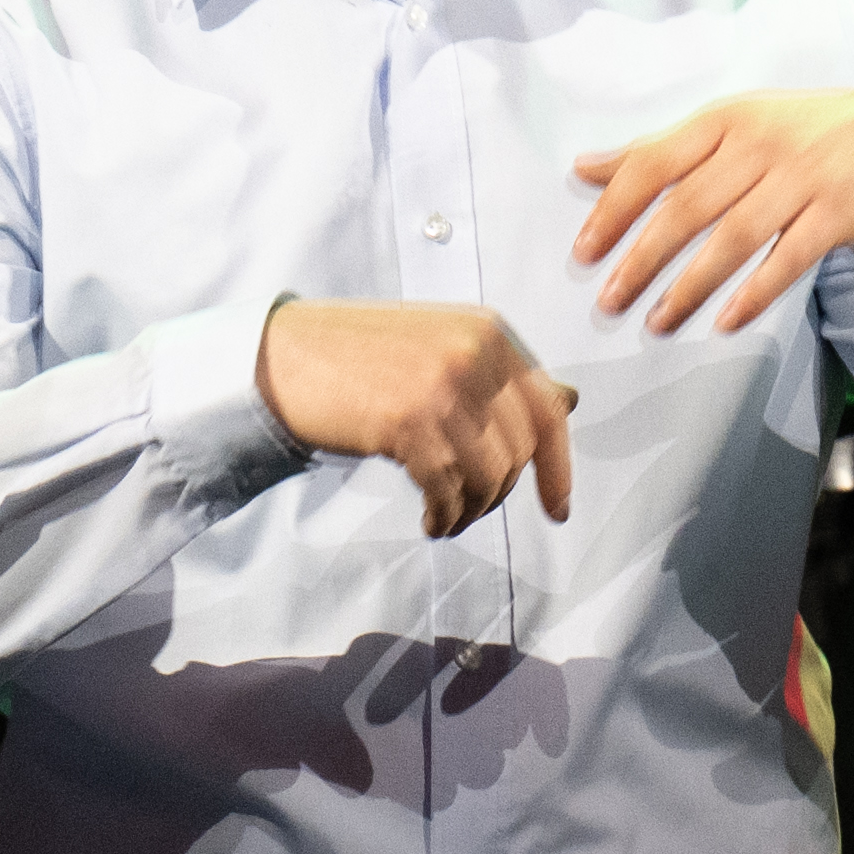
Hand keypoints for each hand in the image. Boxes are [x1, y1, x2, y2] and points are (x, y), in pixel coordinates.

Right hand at [257, 299, 580, 538]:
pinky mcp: (408, 421)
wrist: (284, 355)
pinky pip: (448, 489)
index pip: (548, 409)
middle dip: (502, 494)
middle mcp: (474, 352)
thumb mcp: (442, 348)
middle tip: (473, 510)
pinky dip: (444, 517)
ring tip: (448, 519)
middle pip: (520, 450)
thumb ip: (501, 375)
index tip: (557, 508)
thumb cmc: (360, 355)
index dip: (559, 468)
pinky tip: (431, 522)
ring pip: (490, 476)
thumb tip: (569, 402)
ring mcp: (442, 385)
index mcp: (489, 331)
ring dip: (472, 511)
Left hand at [568, 89, 853, 336]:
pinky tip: (722, 323)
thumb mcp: (731, 126)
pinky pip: (788, 260)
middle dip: (643, 259)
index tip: (585, 251)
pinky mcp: (837, 213)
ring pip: (734, 238)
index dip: (616, 208)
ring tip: (655, 322)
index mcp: (726, 119)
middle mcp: (761, 144)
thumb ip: (661, 149)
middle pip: (689, 207)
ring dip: (690, 286)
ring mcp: (802, 178)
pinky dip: (754, 293)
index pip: (657, 162)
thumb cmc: (798, 133)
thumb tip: (584, 169)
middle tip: (610, 301)